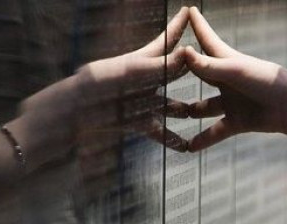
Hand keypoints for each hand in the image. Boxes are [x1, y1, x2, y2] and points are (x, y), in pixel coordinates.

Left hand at [76, 7, 190, 152]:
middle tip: (210, 63)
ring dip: (185, 109)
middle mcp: (147, 81)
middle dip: (191, 68)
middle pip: (175, 73)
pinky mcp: (139, 123)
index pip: (166, 40)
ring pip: (171, 105)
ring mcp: (144, 103)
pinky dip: (172, 140)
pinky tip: (185, 147)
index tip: (189, 10)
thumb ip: (159, 66)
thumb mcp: (131, 72)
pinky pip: (160, 132)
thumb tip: (187, 53)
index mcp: (143, 62)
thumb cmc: (99, 85)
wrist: (76, 112)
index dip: (178, 25)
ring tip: (200, 111)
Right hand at [184, 6, 286, 151]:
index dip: (197, 24)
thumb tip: (184, 52)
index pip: (207, 40)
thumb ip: (209, 66)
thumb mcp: (235, 71)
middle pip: (199, 73)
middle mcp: (227, 80)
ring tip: (170, 115)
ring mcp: (231, 101)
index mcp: (227, 61)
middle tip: (163, 70)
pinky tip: (188, 147)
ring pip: (204, 107)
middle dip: (182, 71)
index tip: (187, 10)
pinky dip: (203, 140)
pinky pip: (215, 132)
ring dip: (189, 111)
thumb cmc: (266, 80)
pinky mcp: (237, 121)